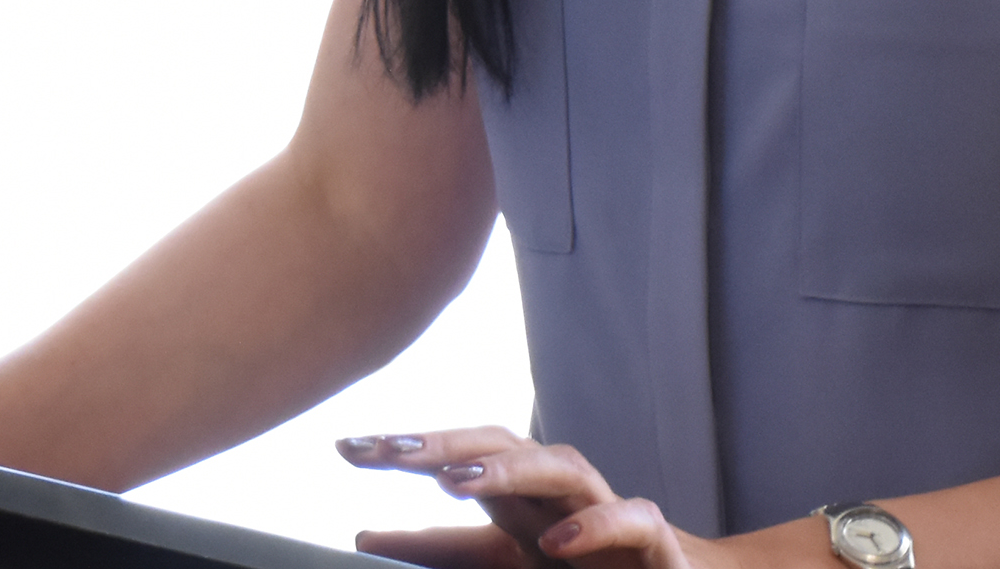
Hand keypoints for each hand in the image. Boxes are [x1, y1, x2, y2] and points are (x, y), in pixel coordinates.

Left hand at [336, 427, 731, 568]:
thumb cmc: (581, 565)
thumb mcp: (500, 560)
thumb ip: (440, 549)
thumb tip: (362, 537)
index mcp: (518, 495)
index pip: (455, 459)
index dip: (403, 451)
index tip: (346, 449)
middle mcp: (557, 493)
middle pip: (501, 445)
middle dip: (444, 443)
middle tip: (389, 451)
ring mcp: (605, 511)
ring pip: (561, 466)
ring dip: (510, 468)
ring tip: (458, 479)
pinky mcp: (654, 543)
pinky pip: (632, 518)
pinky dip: (597, 524)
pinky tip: (556, 540)